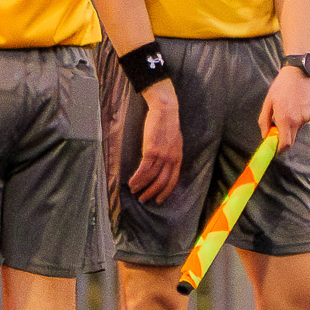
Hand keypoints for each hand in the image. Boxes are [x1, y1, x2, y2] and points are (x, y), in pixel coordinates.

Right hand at [128, 80, 182, 204]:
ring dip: (141, 186)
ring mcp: (162, 156)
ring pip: (151, 178)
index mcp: (178, 158)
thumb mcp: (174, 141)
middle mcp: (171, 159)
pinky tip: (131, 182)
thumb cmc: (168, 123)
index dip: (165, 192)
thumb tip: (163, 163)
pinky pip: (143, 170)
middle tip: (143, 199)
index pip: (173, 180)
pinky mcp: (151, 151)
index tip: (158, 199)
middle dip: (151, 193)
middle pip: (161, 182)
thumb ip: (171, 153)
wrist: (165, 110)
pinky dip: (136, 179)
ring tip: (134, 191)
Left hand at [260, 65, 309, 150]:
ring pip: (296, 131)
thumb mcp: (268, 103)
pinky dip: (296, 121)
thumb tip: (265, 135)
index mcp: (285, 119)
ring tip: (285, 111)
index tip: (273, 148)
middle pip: (290, 140)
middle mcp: (297, 121)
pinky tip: (293, 107)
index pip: (285, 144)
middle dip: (282, 139)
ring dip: (289, 127)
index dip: (279, 149)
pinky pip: (302, 123)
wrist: (298, 74)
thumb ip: (265, 121)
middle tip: (275, 130)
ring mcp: (306, 118)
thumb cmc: (280, 87)